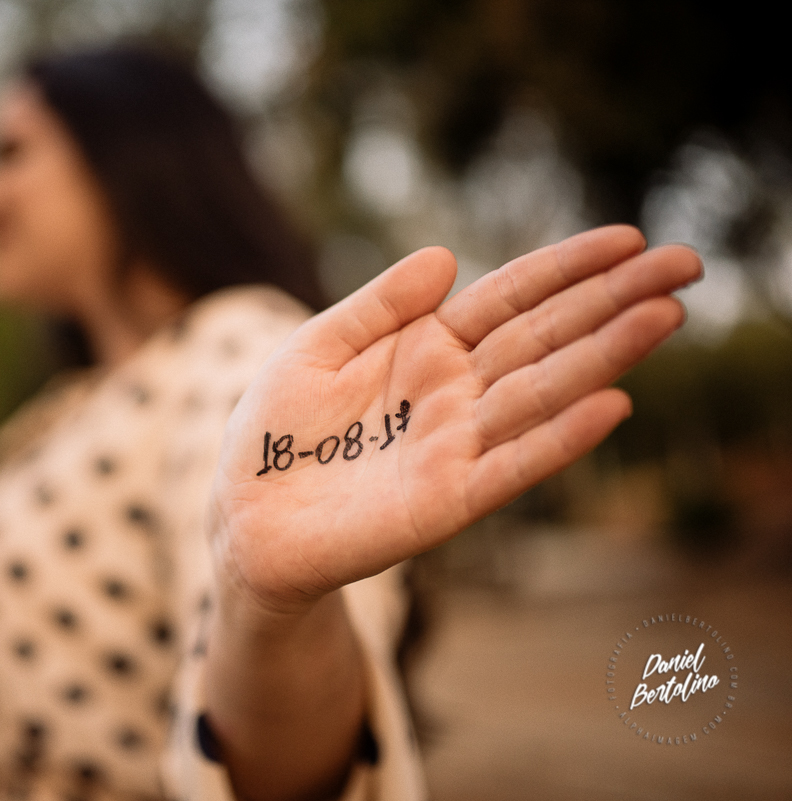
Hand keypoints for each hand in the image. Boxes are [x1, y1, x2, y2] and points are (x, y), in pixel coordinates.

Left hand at [209, 225, 700, 612]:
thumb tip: (446, 256)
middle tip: (686, 264)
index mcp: (425, 348)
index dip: (567, 268)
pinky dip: (558, 439)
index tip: (628, 238)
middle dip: (613, 301)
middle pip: (545, 338)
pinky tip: (610, 407)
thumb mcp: (317, 348)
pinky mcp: (447, 500)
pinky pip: (512, 465)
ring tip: (665, 316)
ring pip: (542, 393)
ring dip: (604, 357)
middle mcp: (454, 393)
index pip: (511, 298)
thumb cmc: (274, 430)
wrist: (245, 515)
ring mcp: (456, 446)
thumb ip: (379, 306)